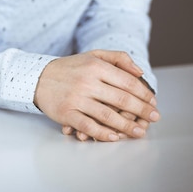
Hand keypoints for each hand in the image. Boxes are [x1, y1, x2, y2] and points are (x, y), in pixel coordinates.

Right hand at [34, 50, 159, 141]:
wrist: (37, 77)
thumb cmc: (69, 68)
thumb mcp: (93, 55)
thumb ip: (118, 58)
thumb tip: (140, 72)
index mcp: (96, 66)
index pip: (127, 82)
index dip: (144, 94)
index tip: (153, 102)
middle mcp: (87, 82)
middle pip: (122, 100)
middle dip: (142, 111)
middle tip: (154, 118)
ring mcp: (76, 98)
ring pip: (108, 116)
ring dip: (127, 126)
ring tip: (139, 132)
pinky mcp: (66, 113)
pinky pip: (89, 126)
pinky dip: (103, 133)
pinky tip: (115, 136)